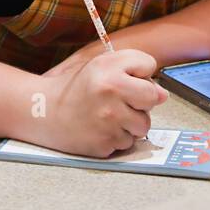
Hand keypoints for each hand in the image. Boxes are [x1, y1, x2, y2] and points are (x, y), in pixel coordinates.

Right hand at [38, 47, 168, 158]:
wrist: (46, 112)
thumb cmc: (79, 87)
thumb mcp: (102, 64)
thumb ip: (135, 66)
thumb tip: (163, 95)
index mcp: (110, 72)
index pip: (150, 67)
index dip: (140, 73)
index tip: (124, 77)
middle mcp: (111, 96)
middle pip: (153, 98)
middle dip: (142, 100)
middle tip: (122, 99)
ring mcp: (108, 123)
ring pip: (143, 125)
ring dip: (132, 122)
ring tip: (110, 115)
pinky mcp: (105, 145)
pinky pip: (128, 143)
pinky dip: (119, 137)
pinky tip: (102, 129)